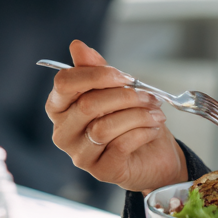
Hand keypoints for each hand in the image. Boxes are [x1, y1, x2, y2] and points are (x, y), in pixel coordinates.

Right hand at [45, 40, 186, 191]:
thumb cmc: (130, 118)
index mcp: (61, 107)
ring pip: (104, 127)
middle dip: (126, 96)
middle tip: (150, 96)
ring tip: (156, 112)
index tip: (124, 76)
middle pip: (88, 104)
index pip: (64, 84)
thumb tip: (77, 46)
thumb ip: (96, 69)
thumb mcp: (117, 89)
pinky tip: (153, 128)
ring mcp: (80, 155)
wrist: (153, 153)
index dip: (97, 75)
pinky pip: (120, 145)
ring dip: (138, 115)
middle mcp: (63, 132)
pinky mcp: (101, 171)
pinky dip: (143, 132)